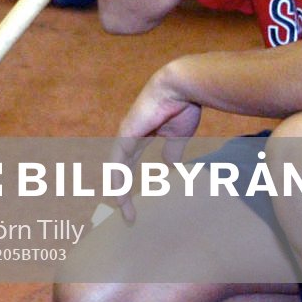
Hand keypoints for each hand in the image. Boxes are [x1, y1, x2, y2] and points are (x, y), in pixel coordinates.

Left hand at [109, 62, 202, 220]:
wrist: (183, 86)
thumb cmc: (184, 105)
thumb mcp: (178, 135)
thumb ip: (172, 150)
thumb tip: (170, 166)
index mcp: (141, 136)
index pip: (129, 164)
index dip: (130, 183)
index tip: (136, 202)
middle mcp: (130, 137)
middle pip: (121, 170)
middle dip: (123, 193)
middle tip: (128, 216)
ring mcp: (126, 135)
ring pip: (117, 169)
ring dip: (120, 190)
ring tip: (124, 210)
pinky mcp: (128, 134)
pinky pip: (119, 160)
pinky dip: (118, 178)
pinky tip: (119, 193)